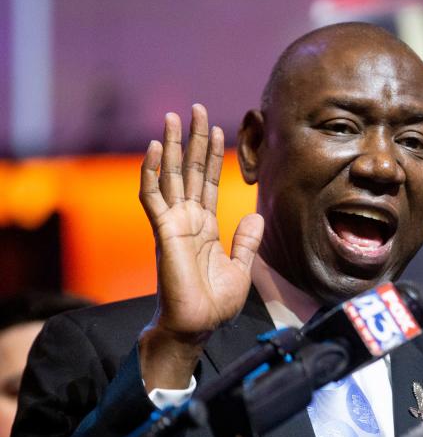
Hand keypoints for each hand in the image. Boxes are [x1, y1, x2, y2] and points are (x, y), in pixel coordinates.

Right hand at [138, 104, 263, 389]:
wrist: (197, 327)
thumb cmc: (215, 304)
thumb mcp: (241, 268)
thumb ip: (246, 242)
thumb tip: (256, 217)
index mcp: (205, 227)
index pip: (209, 182)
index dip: (212, 155)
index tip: (217, 129)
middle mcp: (188, 220)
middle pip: (190, 170)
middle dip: (193, 139)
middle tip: (196, 109)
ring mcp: (173, 224)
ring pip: (170, 176)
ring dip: (171, 146)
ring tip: (173, 117)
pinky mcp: (163, 232)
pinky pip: (154, 197)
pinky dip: (151, 172)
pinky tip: (154, 148)